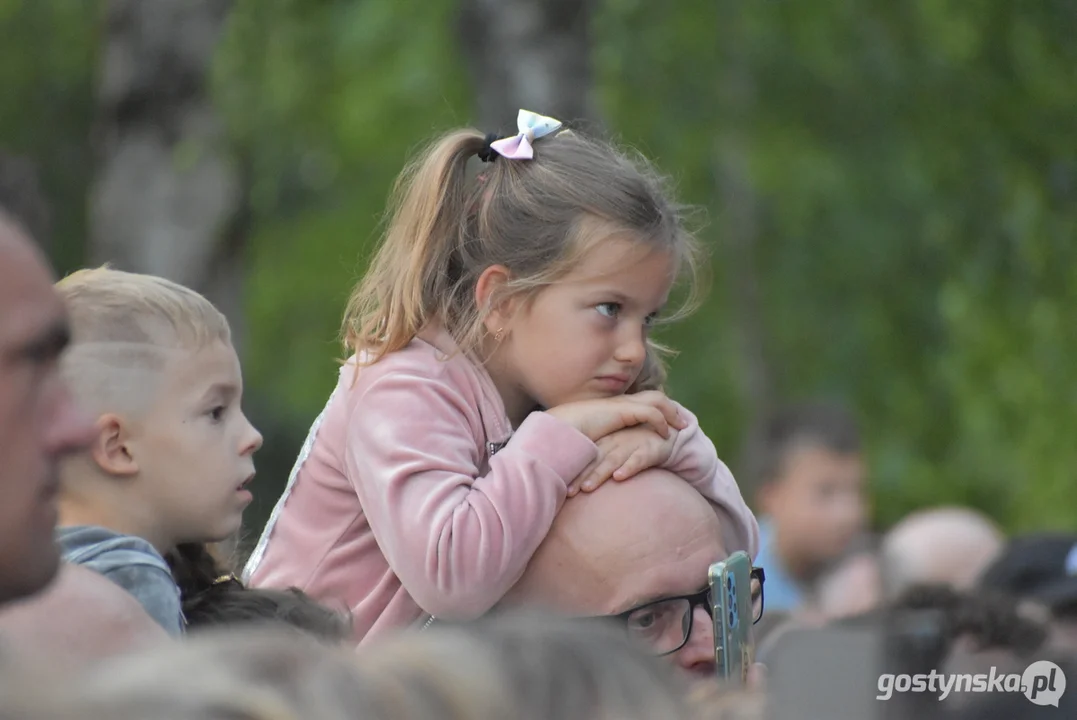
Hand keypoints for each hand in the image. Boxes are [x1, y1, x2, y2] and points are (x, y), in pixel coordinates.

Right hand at [545, 391, 685, 442]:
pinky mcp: (622, 411)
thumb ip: (598, 441)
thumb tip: (599, 451)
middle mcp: (618, 403)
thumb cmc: (566, 438)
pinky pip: (650, 413)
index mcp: (611, 407)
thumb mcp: (587, 440)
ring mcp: (620, 404)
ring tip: (682, 427)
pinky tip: (666, 434)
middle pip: (653, 396)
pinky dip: (661, 421)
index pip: (639, 401)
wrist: (556, 431)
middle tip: (683, 421)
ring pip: (656, 401)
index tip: (667, 420)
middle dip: (670, 407)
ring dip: (672, 413)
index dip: (656, 409)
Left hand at [567, 425, 677, 496]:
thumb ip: (601, 465)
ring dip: (599, 474)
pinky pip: (638, 459)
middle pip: (595, 461)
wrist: (667, 436)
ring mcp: (631, 445)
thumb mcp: (616, 453)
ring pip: (612, 460)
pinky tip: (619, 477)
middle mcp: (615, 443)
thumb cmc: (636, 447)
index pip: (585, 459)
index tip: (561, 489)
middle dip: (582, 476)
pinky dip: (628, 467)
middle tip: (569, 492)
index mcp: (605, 443)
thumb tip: (580, 486)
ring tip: (588, 488)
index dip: (573, 473)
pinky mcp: (649, 450)